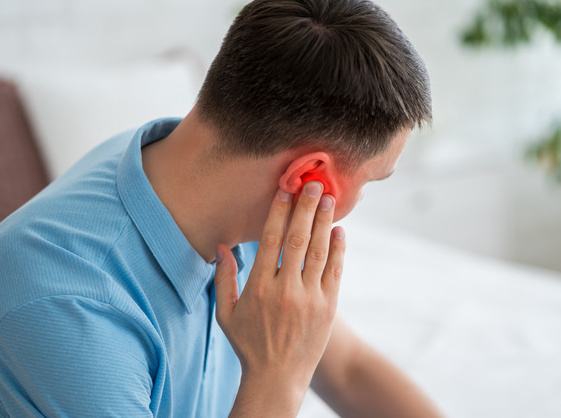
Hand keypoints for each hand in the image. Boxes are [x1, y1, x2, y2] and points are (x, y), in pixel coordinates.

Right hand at [214, 181, 345, 412]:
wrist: (278, 378)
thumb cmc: (249, 344)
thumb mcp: (226, 314)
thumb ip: (224, 279)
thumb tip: (222, 247)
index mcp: (258, 288)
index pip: (270, 240)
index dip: (279, 211)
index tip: (285, 189)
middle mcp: (285, 290)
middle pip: (296, 239)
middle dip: (305, 207)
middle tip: (313, 183)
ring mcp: (310, 298)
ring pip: (318, 251)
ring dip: (324, 221)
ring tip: (328, 198)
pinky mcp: (329, 307)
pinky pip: (335, 271)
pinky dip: (338, 249)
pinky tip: (339, 231)